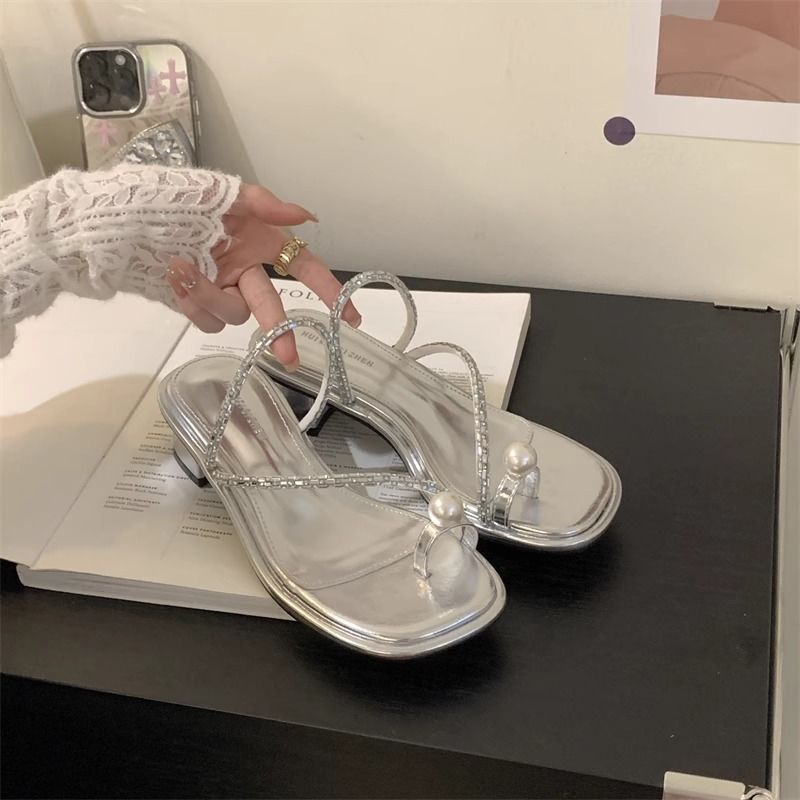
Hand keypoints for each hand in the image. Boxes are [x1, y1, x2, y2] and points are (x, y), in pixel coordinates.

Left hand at [166, 183, 359, 368]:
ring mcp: (223, 289)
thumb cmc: (177, 199)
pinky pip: (206, 319)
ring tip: (181, 268)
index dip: (328, 291)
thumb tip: (306, 216)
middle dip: (280, 331)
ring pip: (233, 314)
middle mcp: (246, 270)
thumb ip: (264, 204)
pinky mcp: (198, 303)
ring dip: (209, 296)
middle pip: (271, 306)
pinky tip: (175, 277)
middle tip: (288, 357)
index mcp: (260, 242)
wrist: (126, 218)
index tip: (350, 317)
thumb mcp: (223, 193)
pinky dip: (191, 301)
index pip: (304, 268)